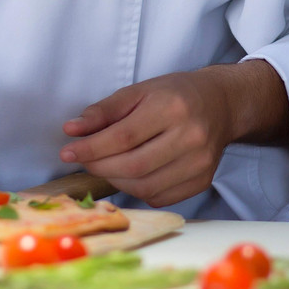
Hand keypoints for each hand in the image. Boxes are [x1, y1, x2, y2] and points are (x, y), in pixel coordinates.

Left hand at [60, 60, 288, 207]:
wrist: (222, 104)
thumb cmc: (176, 94)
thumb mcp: (139, 91)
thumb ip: (104, 111)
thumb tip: (72, 130)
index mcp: (173, 107)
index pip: (123, 137)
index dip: (91, 148)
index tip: (67, 152)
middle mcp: (191, 137)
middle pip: (134, 165)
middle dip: (100, 167)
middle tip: (85, 159)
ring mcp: (200, 163)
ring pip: (145, 186)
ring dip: (116, 180)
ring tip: (108, 166)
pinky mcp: (203, 180)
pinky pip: (160, 196)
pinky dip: (138, 190)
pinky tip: (132, 174)